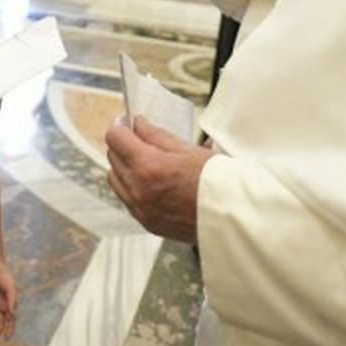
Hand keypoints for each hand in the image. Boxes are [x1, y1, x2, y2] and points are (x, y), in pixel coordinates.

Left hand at [104, 116, 213, 243]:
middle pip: (113, 157)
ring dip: (123, 166)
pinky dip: (130, 186)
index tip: (127, 122)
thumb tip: (138, 123)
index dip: (120, 126)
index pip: (115, 138)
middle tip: (136, 137)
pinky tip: (148, 180)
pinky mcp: (147, 223)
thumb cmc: (216, 181)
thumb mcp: (186, 149)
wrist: (232, 215)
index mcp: (148, 167)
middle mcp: (138, 190)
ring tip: (143, 159)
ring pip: (115, 180)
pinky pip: (126, 199)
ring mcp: (141, 210)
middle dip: (122, 144)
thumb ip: (155, 135)